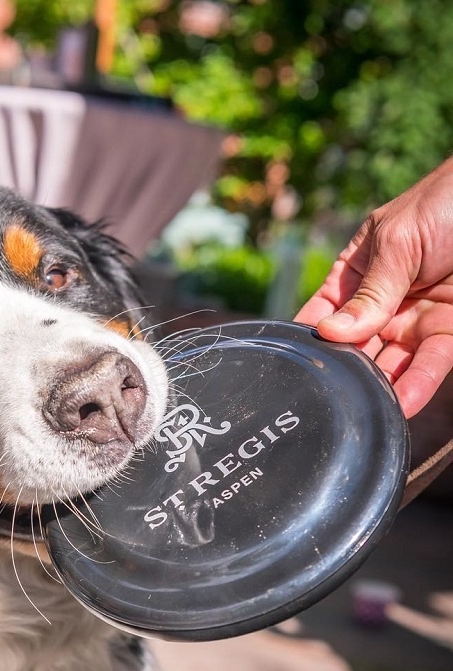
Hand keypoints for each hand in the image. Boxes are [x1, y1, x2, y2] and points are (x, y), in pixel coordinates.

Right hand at [295, 158, 452, 417]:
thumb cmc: (443, 204)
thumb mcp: (397, 243)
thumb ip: (370, 293)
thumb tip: (331, 333)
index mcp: (357, 275)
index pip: (323, 314)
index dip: (307, 338)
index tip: (290, 365)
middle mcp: (382, 304)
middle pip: (354, 347)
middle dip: (343, 371)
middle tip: (330, 396)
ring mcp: (414, 320)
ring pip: (391, 363)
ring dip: (379, 387)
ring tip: (366, 410)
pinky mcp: (449, 331)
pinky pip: (430, 363)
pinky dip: (417, 384)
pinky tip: (401, 404)